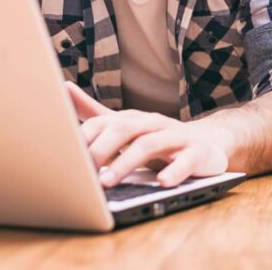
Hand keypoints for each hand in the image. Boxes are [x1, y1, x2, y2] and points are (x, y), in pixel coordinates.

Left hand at [66, 82, 230, 187]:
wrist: (208, 142)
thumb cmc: (158, 138)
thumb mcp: (126, 128)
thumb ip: (95, 114)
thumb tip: (63, 88)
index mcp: (133, 120)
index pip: (104, 123)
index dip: (84, 139)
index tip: (64, 158)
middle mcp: (153, 124)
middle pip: (125, 129)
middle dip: (102, 149)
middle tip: (83, 172)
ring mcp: (177, 137)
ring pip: (151, 144)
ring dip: (127, 163)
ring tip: (109, 182)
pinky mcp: (198, 153)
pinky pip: (187, 161)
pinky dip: (174, 171)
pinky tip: (162, 182)